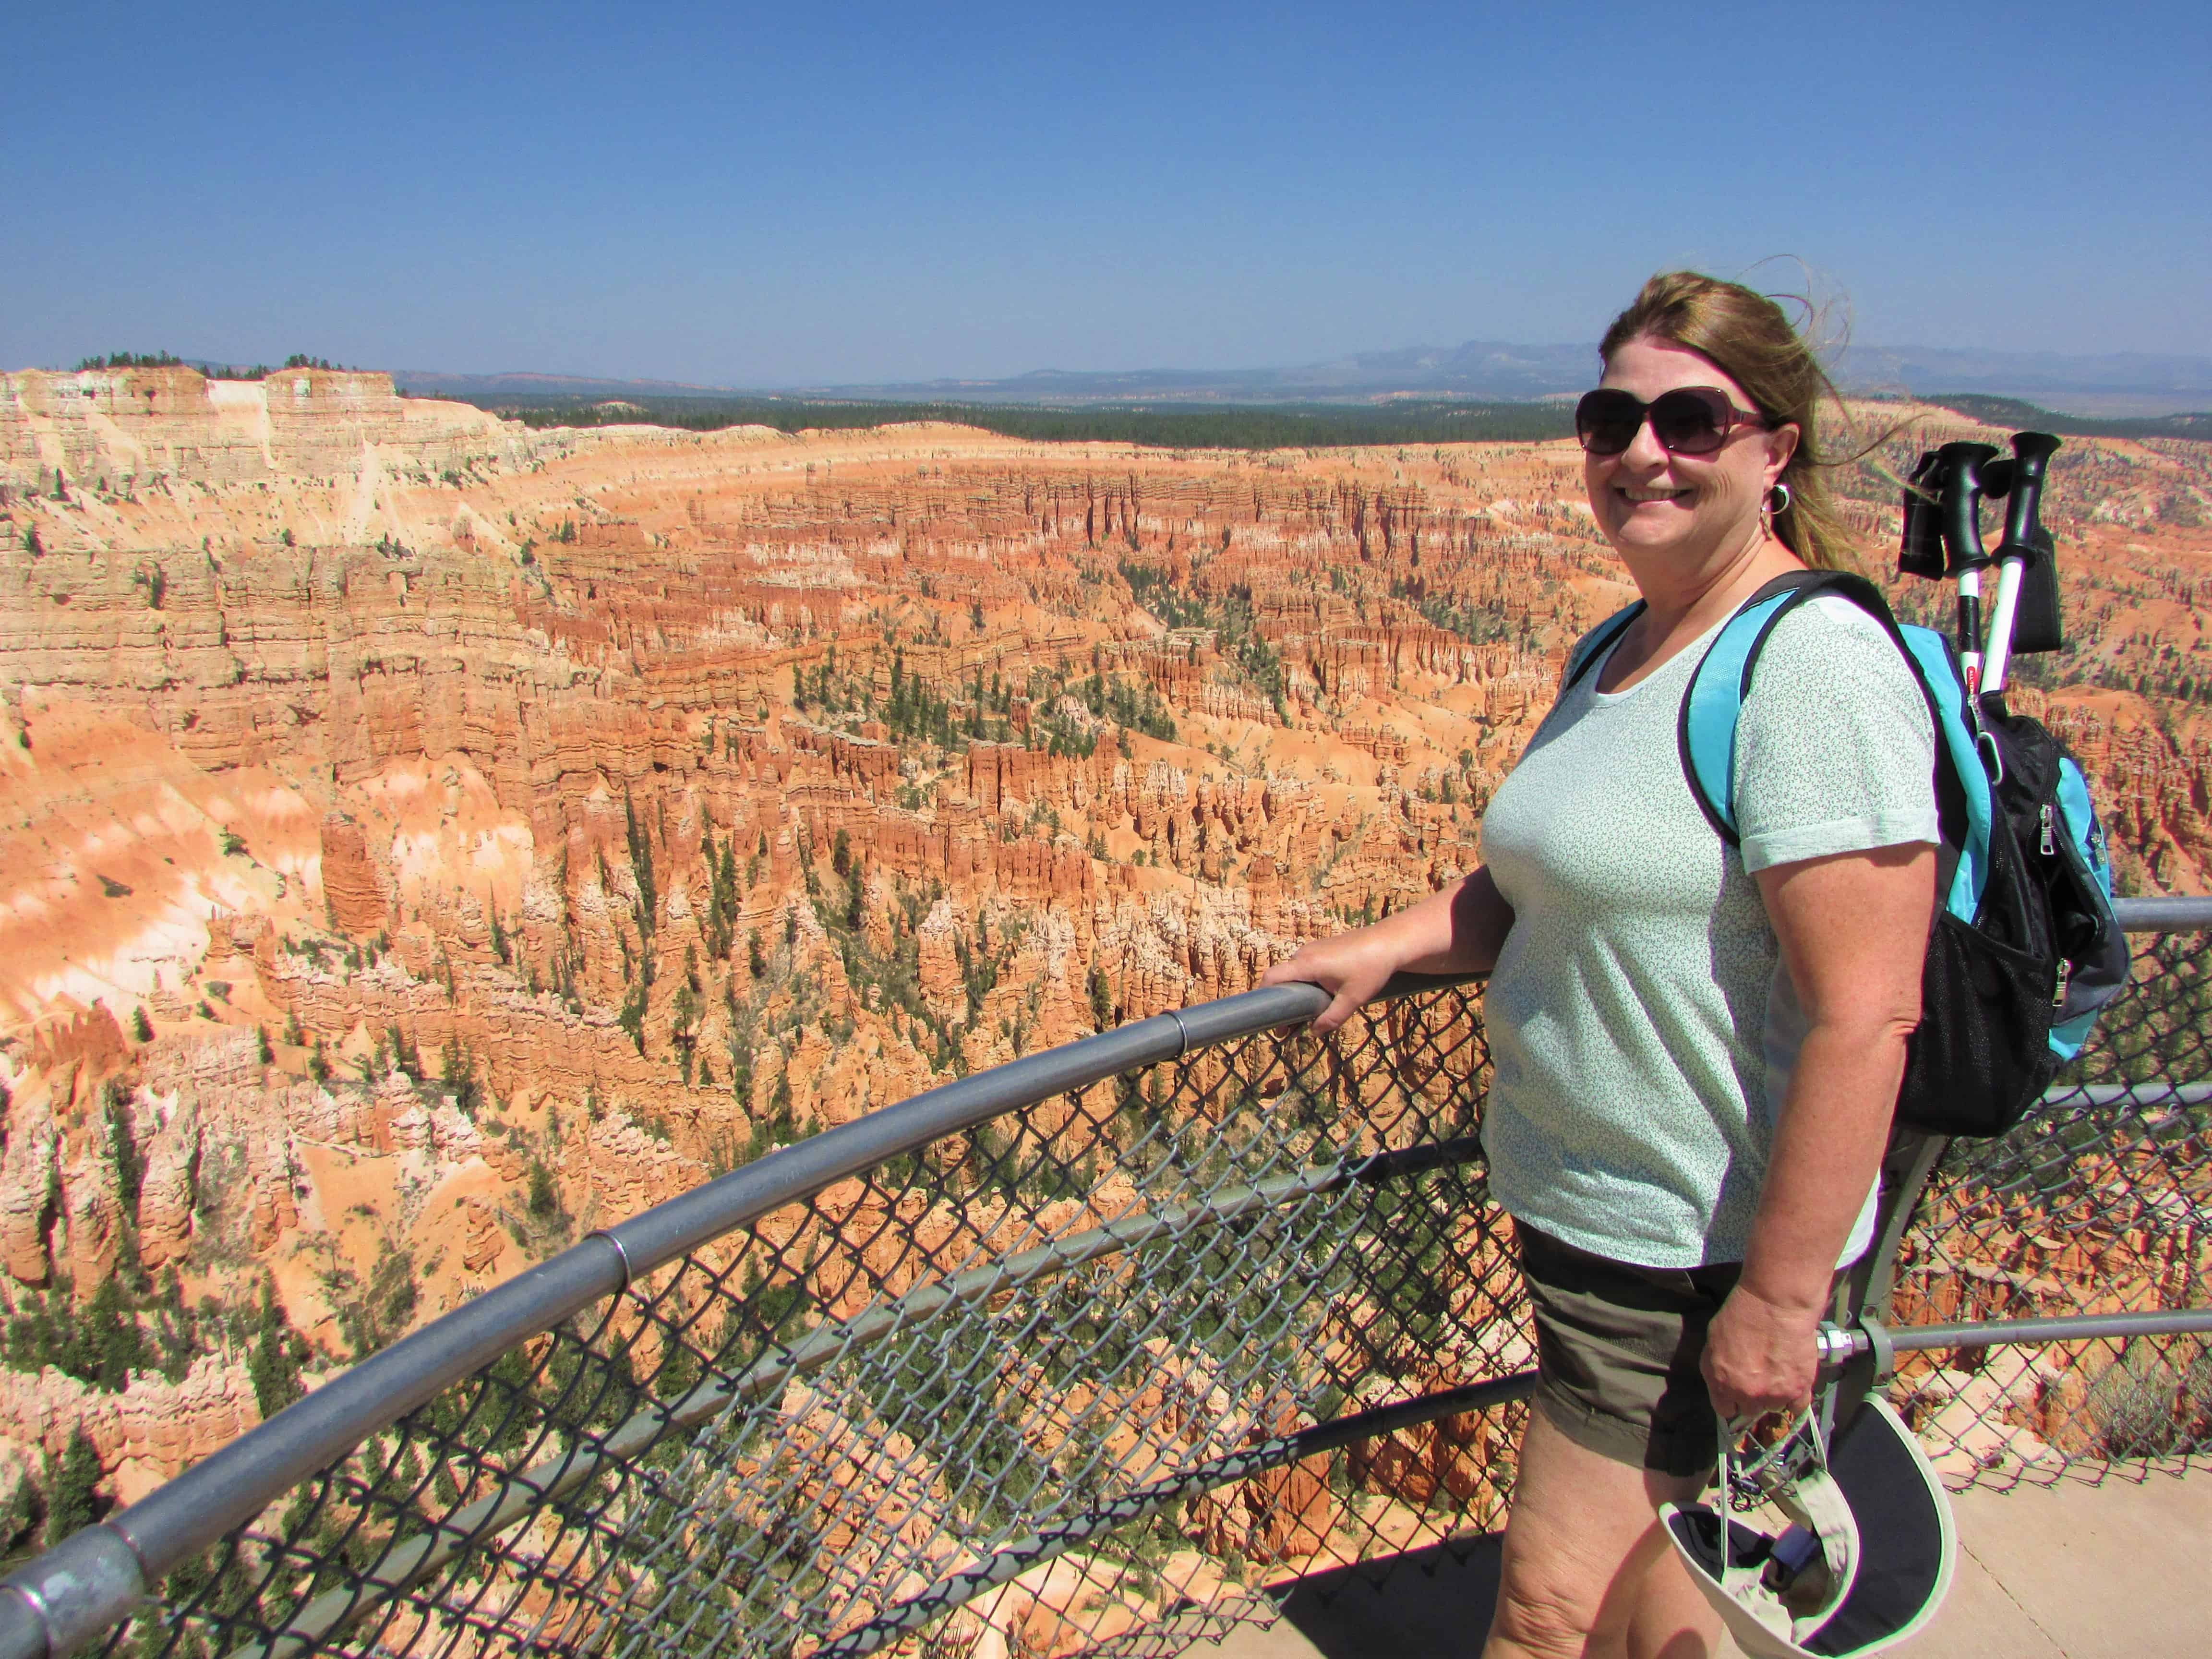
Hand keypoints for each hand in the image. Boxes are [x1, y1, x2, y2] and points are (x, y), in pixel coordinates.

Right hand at [1259, 929, 1402, 1034]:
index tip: (1268, 1018)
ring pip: (1295, 973)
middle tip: (1287, 1028)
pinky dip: (1305, 983)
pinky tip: (1319, 997)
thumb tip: (1314, 1033)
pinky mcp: (1323, 948)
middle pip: (1282, 979)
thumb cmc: (1371, 968)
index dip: (1263, 996)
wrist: (1389, 941)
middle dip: (1282, 1002)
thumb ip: (1331, 1018)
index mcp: (1307, 964)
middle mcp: (1305, 953)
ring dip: (1295, 993)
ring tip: (1304, 1015)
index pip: (1271, 977)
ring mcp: (1314, 949)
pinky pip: (1306, 967)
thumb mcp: (1352, 999)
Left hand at [1701, 1281, 1823, 1423]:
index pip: (1724, 1409)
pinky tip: (1793, 1384)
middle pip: (1750, 1410)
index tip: (1735, 1394)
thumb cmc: (1741, 1314)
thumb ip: (1715, 1367)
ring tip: (1777, 1374)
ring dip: (1774, 1395)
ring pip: (1773, 1407)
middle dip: (1752, 1397)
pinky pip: (1797, 1407)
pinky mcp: (1800, 1388)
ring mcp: (1775, 1394)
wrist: (1775, 1303)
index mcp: (1722, 1382)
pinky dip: (1795, 1398)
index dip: (1730, 1401)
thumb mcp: (1713, 1340)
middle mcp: (1747, 1394)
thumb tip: (1721, 1381)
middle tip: (1758, 1378)